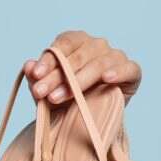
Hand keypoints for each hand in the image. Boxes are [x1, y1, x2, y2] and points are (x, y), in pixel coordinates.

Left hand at [22, 30, 141, 105]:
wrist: (87, 118)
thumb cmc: (66, 99)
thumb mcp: (47, 91)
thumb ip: (37, 78)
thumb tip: (28, 65)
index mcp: (76, 42)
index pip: (63, 44)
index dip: (49, 59)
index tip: (36, 75)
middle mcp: (96, 45)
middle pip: (77, 56)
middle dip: (56, 76)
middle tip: (41, 92)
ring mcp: (115, 56)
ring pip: (98, 64)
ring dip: (77, 81)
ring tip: (58, 97)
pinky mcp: (132, 71)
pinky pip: (128, 68)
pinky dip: (118, 72)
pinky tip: (107, 78)